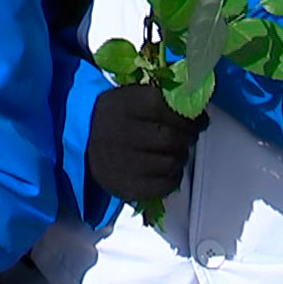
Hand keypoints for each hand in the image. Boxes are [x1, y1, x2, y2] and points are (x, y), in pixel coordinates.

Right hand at [85, 83, 207, 202]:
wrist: (83, 143)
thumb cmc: (116, 118)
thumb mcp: (128, 98)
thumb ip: (159, 97)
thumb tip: (195, 103)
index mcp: (122, 105)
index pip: (165, 107)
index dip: (189, 115)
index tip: (199, 120)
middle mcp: (120, 133)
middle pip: (171, 136)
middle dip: (188, 136)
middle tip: (188, 136)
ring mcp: (122, 162)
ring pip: (172, 161)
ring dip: (180, 157)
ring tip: (175, 152)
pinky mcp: (127, 186)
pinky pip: (166, 185)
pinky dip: (173, 177)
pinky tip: (167, 170)